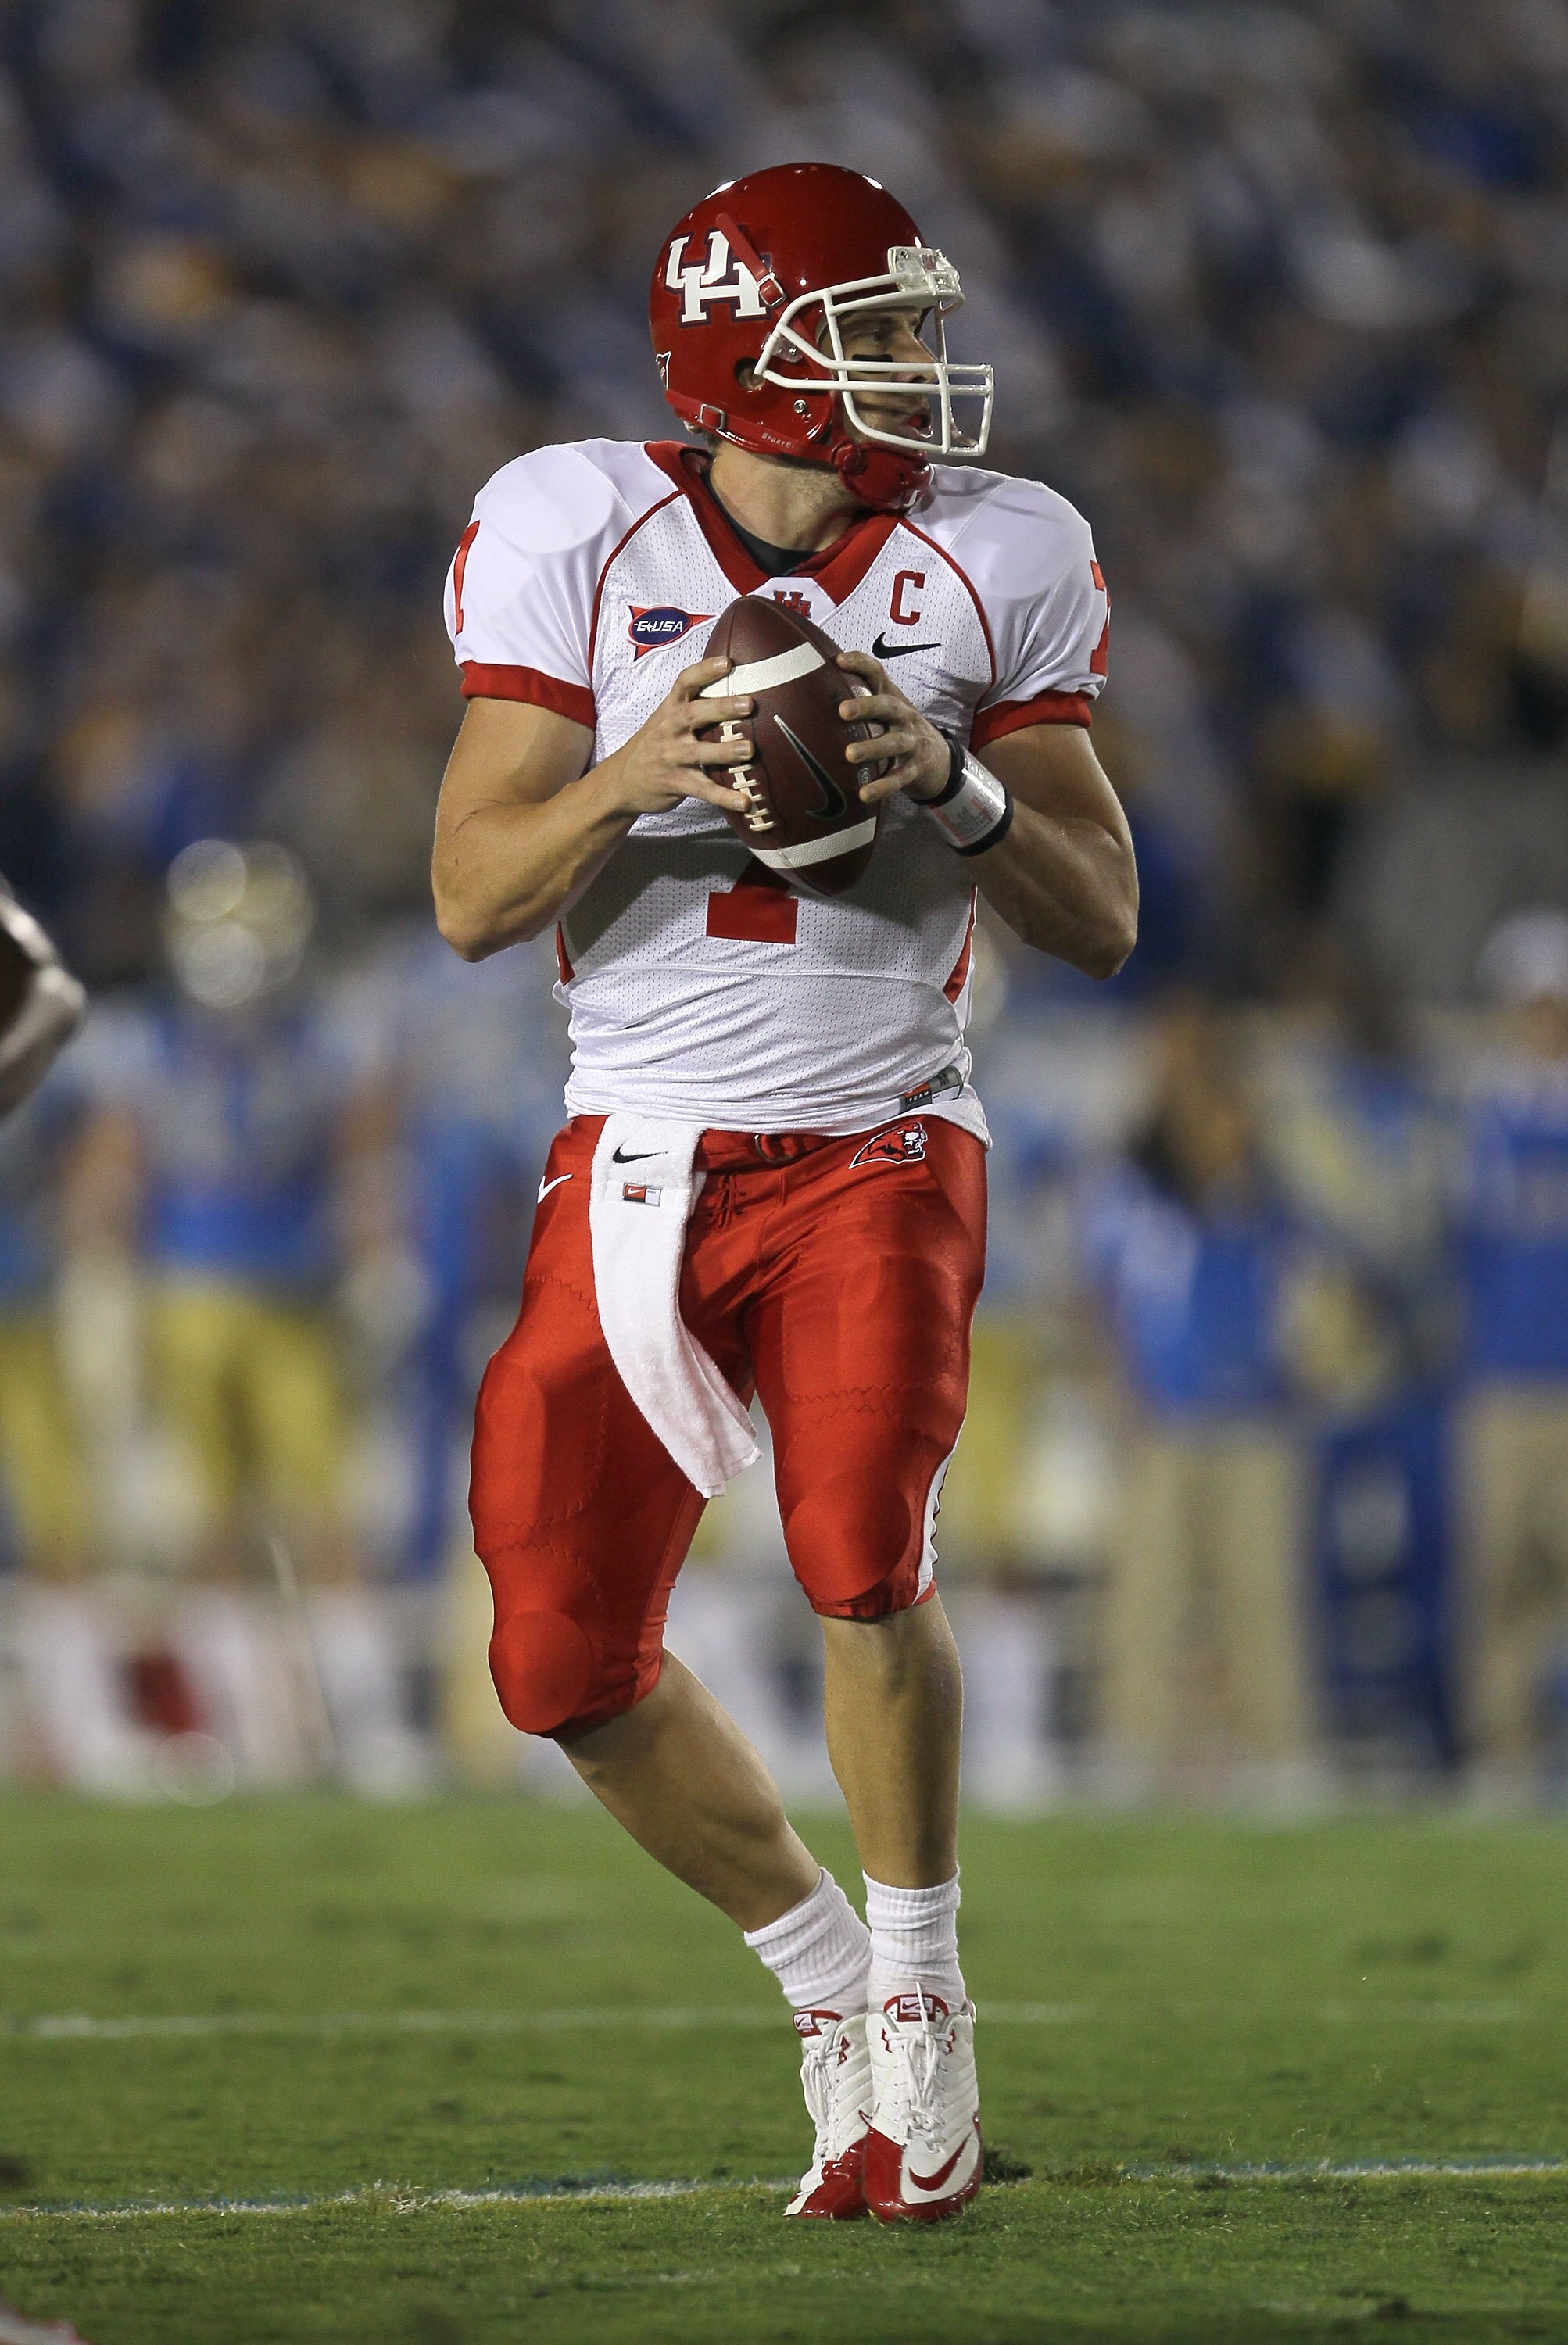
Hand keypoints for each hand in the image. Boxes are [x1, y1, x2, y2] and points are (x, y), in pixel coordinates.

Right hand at [603, 656, 753, 817]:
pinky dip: (724, 797)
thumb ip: (695, 707)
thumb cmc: (655, 745)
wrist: (622, 780)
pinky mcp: (675, 783)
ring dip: (725, 751)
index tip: (728, 662)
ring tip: (749, 749)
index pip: (685, 682)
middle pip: (694, 714)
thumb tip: (740, 691)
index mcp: (670, 709)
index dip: (705, 671)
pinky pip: (702, 790)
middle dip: (721, 708)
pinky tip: (745, 802)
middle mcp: (669, 730)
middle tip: (748, 704)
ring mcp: (671, 757)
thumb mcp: (666, 719)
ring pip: (699, 753)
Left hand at [835, 649, 949, 804]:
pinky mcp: (914, 770)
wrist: (940, 760)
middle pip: (888, 707)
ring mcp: (912, 743)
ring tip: (850, 755)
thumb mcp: (886, 711)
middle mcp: (904, 717)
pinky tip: (864, 794)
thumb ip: (860, 698)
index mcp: (893, 699)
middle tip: (843, 711)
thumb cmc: (900, 730)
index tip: (840, 661)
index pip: (878, 675)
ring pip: (893, 743)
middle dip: (867, 707)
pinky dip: (882, 787)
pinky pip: (898, 778)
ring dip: (872, 748)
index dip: (861, 665)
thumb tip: (815, 684)